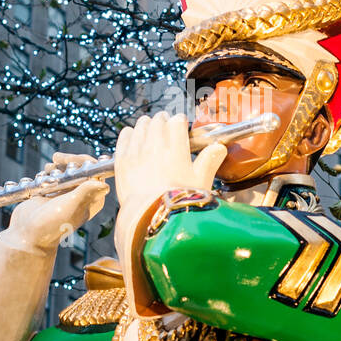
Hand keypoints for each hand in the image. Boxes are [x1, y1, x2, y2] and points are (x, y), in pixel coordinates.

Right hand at [5, 152, 109, 252]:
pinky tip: (42, 176)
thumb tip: (105, 185)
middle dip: (70, 161)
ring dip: (58, 165)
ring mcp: (68, 194)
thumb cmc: (50, 224)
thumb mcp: (69, 207)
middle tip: (56, 158)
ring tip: (48, 169)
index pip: (96, 173)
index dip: (85, 162)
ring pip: (68, 170)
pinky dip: (49, 172)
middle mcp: (83, 196)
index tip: (69, 160)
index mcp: (93, 200)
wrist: (26, 234)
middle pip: (83, 168)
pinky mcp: (53, 192)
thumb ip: (85, 193)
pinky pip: (55, 175)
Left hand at [113, 112, 226, 310]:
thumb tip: (219, 148)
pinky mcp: (122, 161)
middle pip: (158, 120)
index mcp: (175, 149)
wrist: (150, 220)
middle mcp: (154, 146)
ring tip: (151, 131)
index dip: (180, 123)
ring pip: (141, 125)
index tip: (182, 128)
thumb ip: (209, 161)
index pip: (177, 121)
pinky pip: (124, 136)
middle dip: (164, 121)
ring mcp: (136, 152)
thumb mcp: (200, 183)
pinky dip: (130, 133)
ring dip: (147, 125)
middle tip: (167, 128)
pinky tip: (134, 136)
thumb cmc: (178, 204)